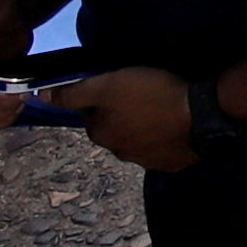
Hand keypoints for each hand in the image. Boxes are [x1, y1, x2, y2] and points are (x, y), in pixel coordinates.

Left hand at [55, 68, 205, 173]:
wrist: (204, 116)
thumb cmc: (152, 96)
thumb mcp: (108, 85)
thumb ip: (74, 92)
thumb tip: (42, 96)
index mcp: (102, 136)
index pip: (90, 115)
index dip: (100, 97)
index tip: (118, 83)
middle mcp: (120, 154)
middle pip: (113, 129)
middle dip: (120, 114)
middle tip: (139, 93)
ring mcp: (147, 162)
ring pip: (136, 139)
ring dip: (142, 126)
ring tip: (160, 106)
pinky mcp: (172, 163)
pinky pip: (161, 147)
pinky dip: (163, 136)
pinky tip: (175, 122)